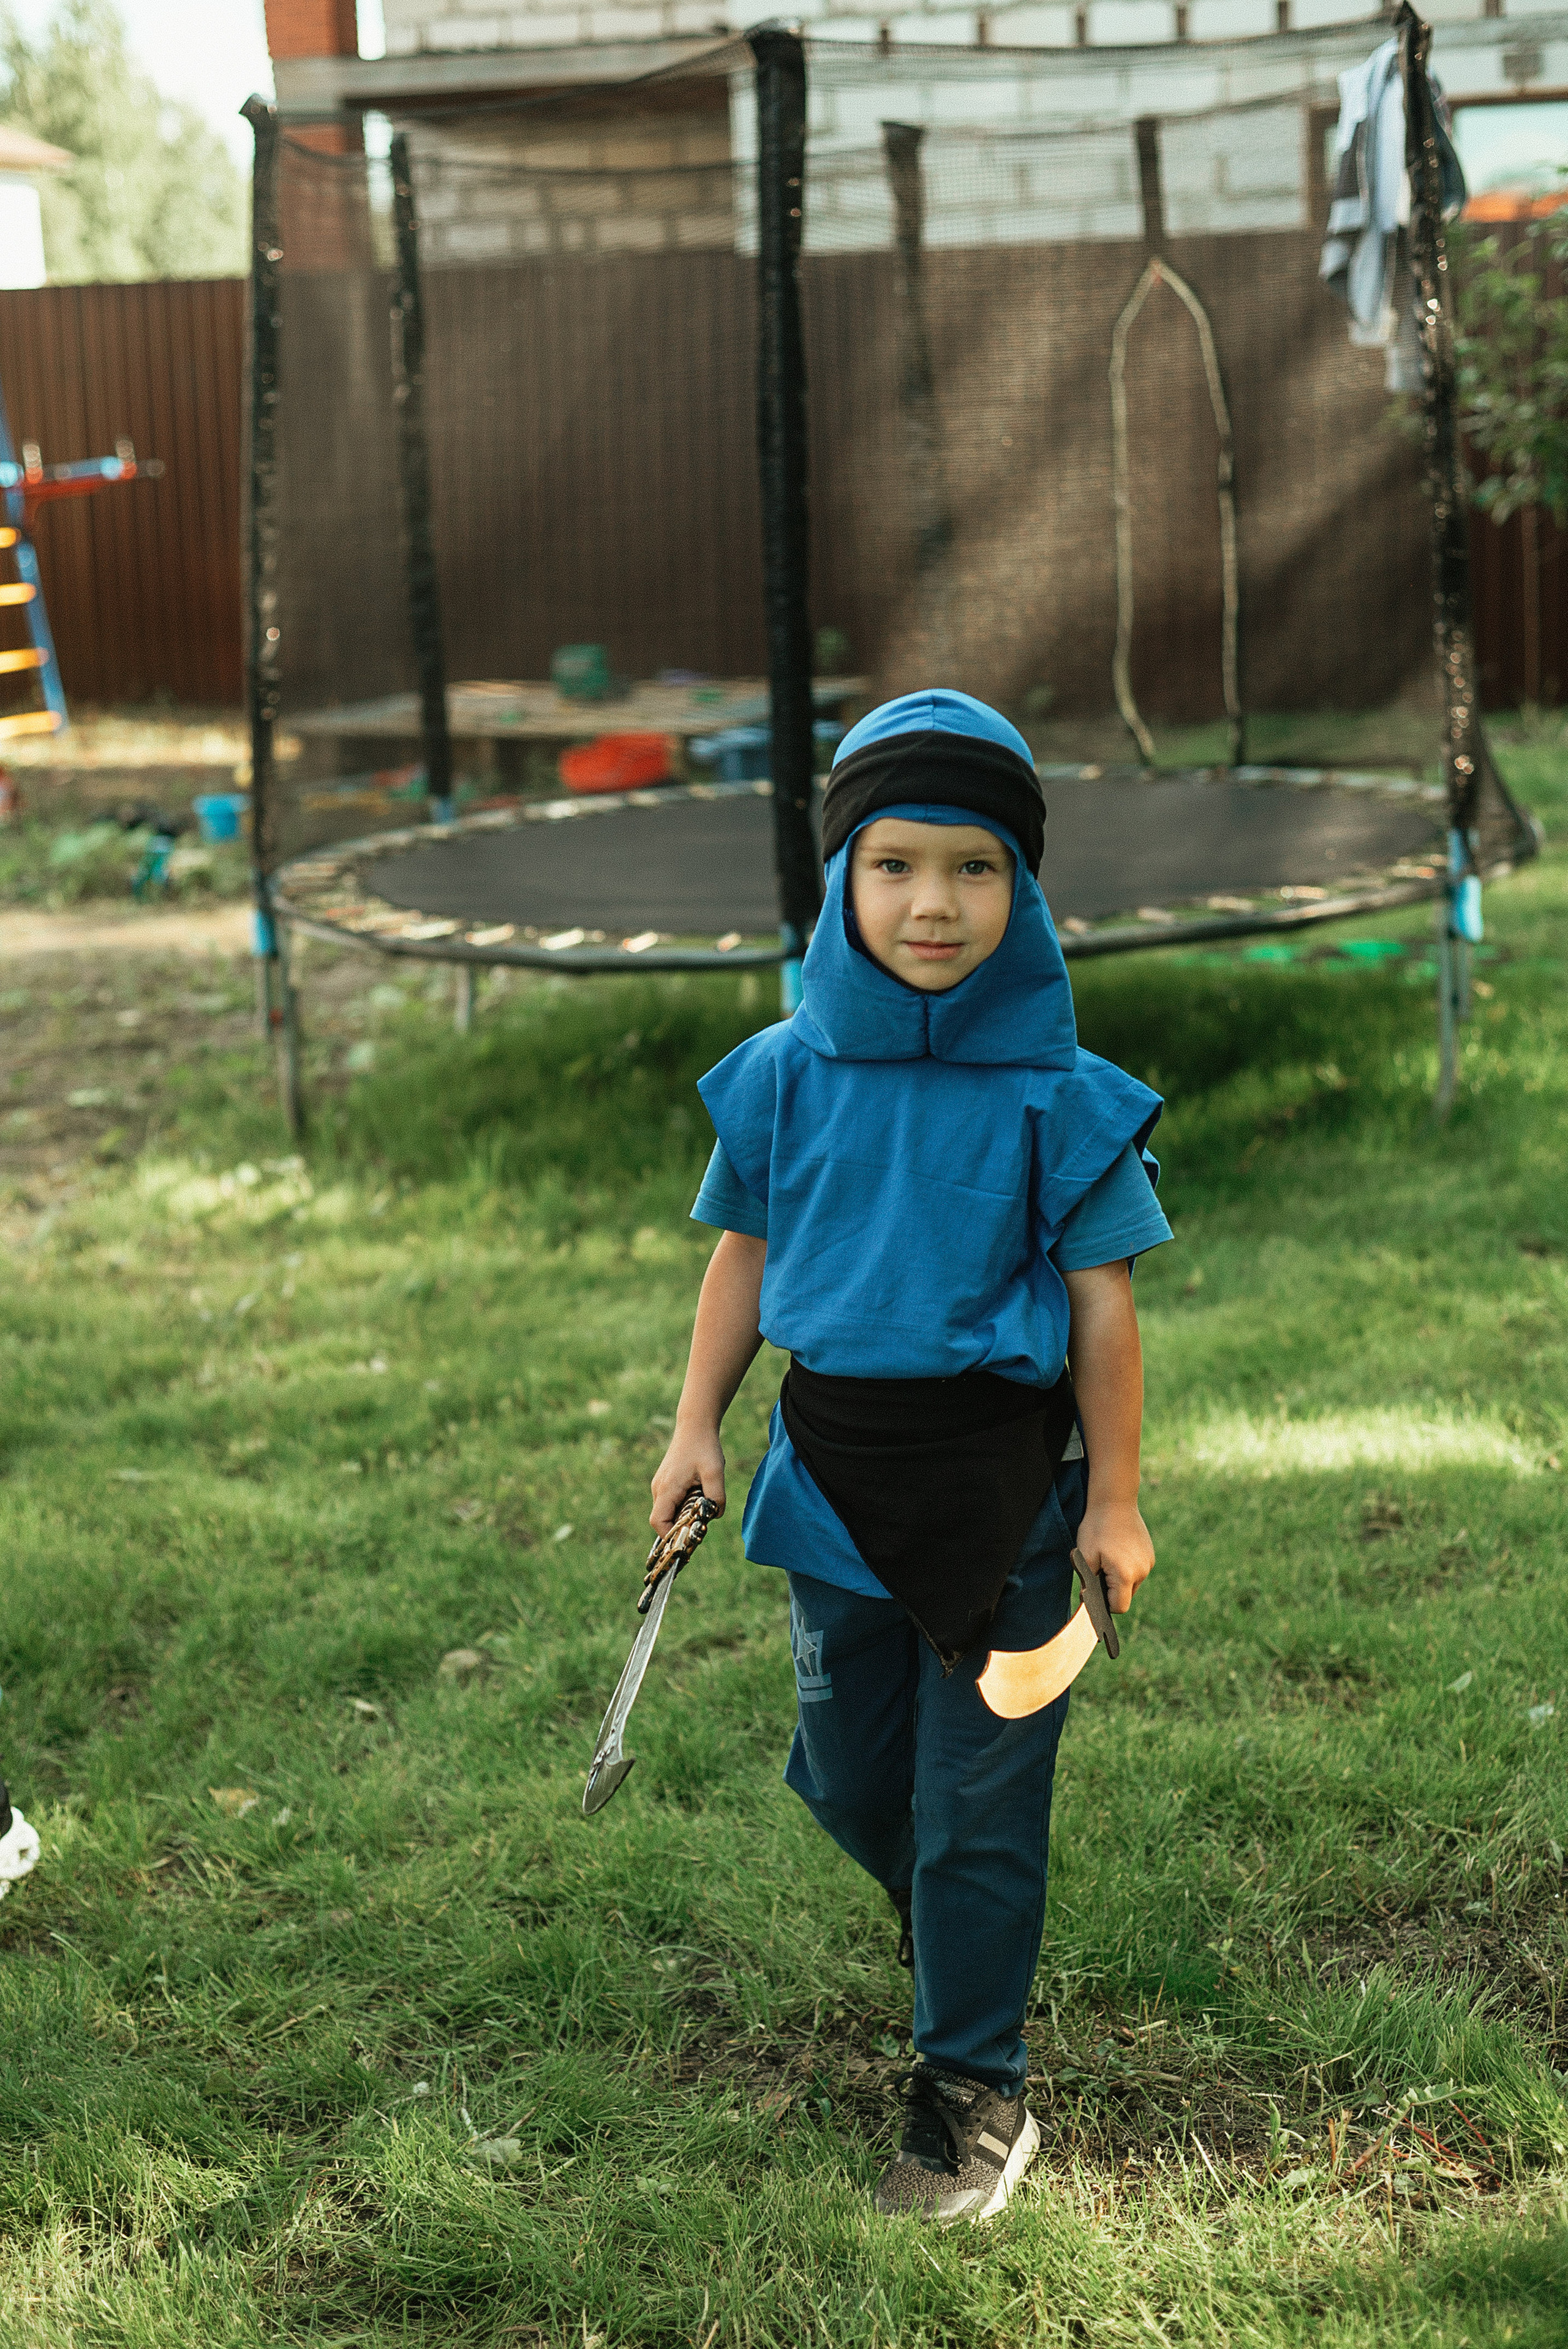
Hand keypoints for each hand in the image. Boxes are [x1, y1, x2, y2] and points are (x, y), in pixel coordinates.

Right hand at [650, 1420, 725, 1535]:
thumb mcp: (715, 1473)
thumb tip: (715, 1516)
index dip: (670, 1535)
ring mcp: (660, 1484)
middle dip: (679, 1527)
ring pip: (666, 1511)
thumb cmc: (704, 1447)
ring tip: (701, 1505)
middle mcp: (659, 1488)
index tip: (688, 1537)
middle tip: (701, 1524)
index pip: (658, 1522)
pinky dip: (681, 1506)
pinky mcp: (665, 1481)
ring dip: (682, 1515)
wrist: (695, 1426)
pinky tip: (698, 1495)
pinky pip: (669, 1502)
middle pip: (662, 1520)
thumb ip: (716, 1497)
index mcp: (667, 1488)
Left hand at [1075, 1499, 1153, 1614]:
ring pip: (1132, 1583)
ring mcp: (1149, 1563)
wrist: (1115, 1501)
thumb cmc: (1097, 1528)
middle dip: (1112, 1589)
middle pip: (1126, 1596)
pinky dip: (1128, 1567)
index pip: (1119, 1606)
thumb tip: (1091, 1600)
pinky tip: (1118, 1549)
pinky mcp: (1150, 1554)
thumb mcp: (1086, 1556)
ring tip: (1109, 1556)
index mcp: (1126, 1575)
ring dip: (1120, 1577)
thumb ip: (1090, 1582)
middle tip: (1100, 1567)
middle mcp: (1142, 1572)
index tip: (1096, 1587)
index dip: (1106, 1603)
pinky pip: (1138, 1570)